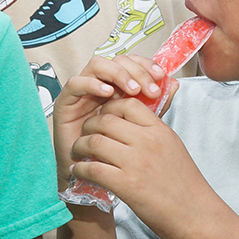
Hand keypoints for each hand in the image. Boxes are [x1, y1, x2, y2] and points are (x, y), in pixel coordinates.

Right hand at [52, 55, 164, 185]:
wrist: (93, 178)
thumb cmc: (115, 153)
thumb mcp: (141, 126)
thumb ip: (155, 105)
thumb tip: (173, 84)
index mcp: (118, 87)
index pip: (132, 63)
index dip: (145, 65)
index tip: (160, 76)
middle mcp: (100, 86)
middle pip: (116, 60)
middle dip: (136, 70)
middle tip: (149, 88)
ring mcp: (82, 92)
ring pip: (97, 65)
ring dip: (117, 73)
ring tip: (132, 90)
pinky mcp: (65, 103)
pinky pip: (75, 84)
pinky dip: (92, 84)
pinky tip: (108, 93)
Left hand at [69, 95, 212, 238]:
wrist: (196, 215)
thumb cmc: (186, 185)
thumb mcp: (173, 147)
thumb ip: (154, 132)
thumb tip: (134, 122)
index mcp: (160, 130)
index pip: (127, 104)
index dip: (108, 107)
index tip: (101, 117)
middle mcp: (147, 141)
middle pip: (105, 119)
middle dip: (88, 126)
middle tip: (84, 135)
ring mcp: (136, 162)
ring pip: (94, 141)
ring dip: (80, 146)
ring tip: (77, 153)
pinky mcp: (126, 185)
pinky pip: (93, 168)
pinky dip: (81, 169)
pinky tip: (79, 172)